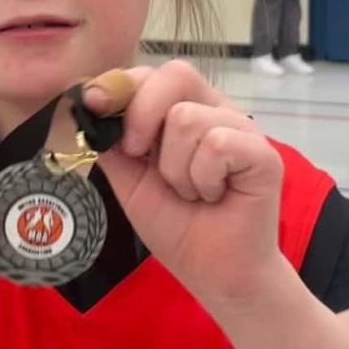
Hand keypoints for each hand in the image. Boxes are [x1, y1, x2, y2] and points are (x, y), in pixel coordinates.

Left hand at [85, 61, 284, 314]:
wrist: (213, 273)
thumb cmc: (177, 225)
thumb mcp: (129, 180)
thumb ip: (111, 143)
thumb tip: (86, 108)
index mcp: (183, 111)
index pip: (151, 74)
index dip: (119, 84)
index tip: (94, 103)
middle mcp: (214, 111)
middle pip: (176, 75)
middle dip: (142, 116)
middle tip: (143, 158)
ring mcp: (241, 129)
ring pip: (187, 118)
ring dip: (175, 170)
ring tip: (192, 192)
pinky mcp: (263, 154)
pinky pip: (217, 145)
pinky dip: (203, 179)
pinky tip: (214, 196)